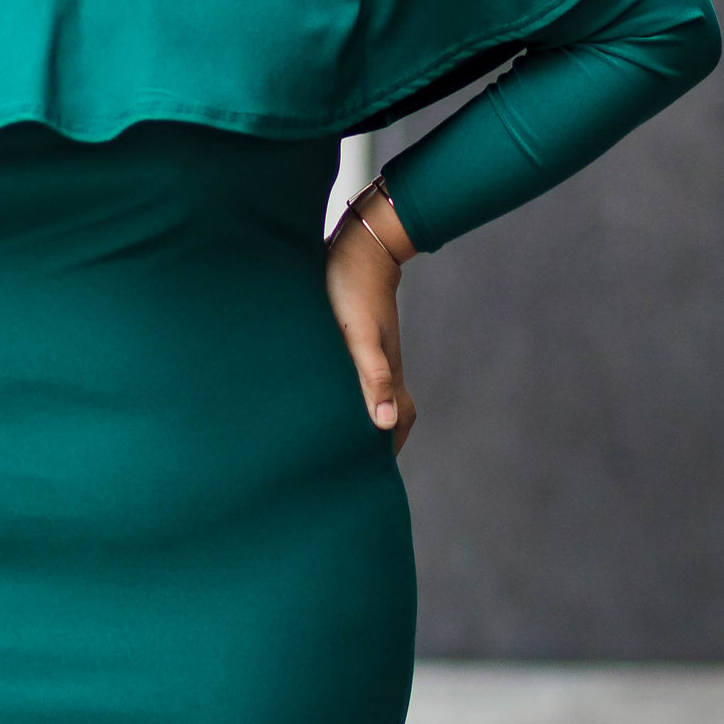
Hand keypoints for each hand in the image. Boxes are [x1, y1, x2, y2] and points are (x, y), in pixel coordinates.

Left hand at [324, 191, 417, 453]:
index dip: (386, 450)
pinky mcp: (358, 339)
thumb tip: (384, 425)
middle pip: (387, 413)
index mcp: (385, 373)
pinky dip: (350, 392)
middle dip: (375, 441)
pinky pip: (359, 376)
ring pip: (372, 394)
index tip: (369, 476)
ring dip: (360, 416)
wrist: (358, 247)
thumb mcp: (358, 336)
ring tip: (337, 438)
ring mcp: (372, 353)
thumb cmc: (351, 289)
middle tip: (351, 465)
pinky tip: (328, 394)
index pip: (395, 423)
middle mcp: (382, 367)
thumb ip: (371, 377)